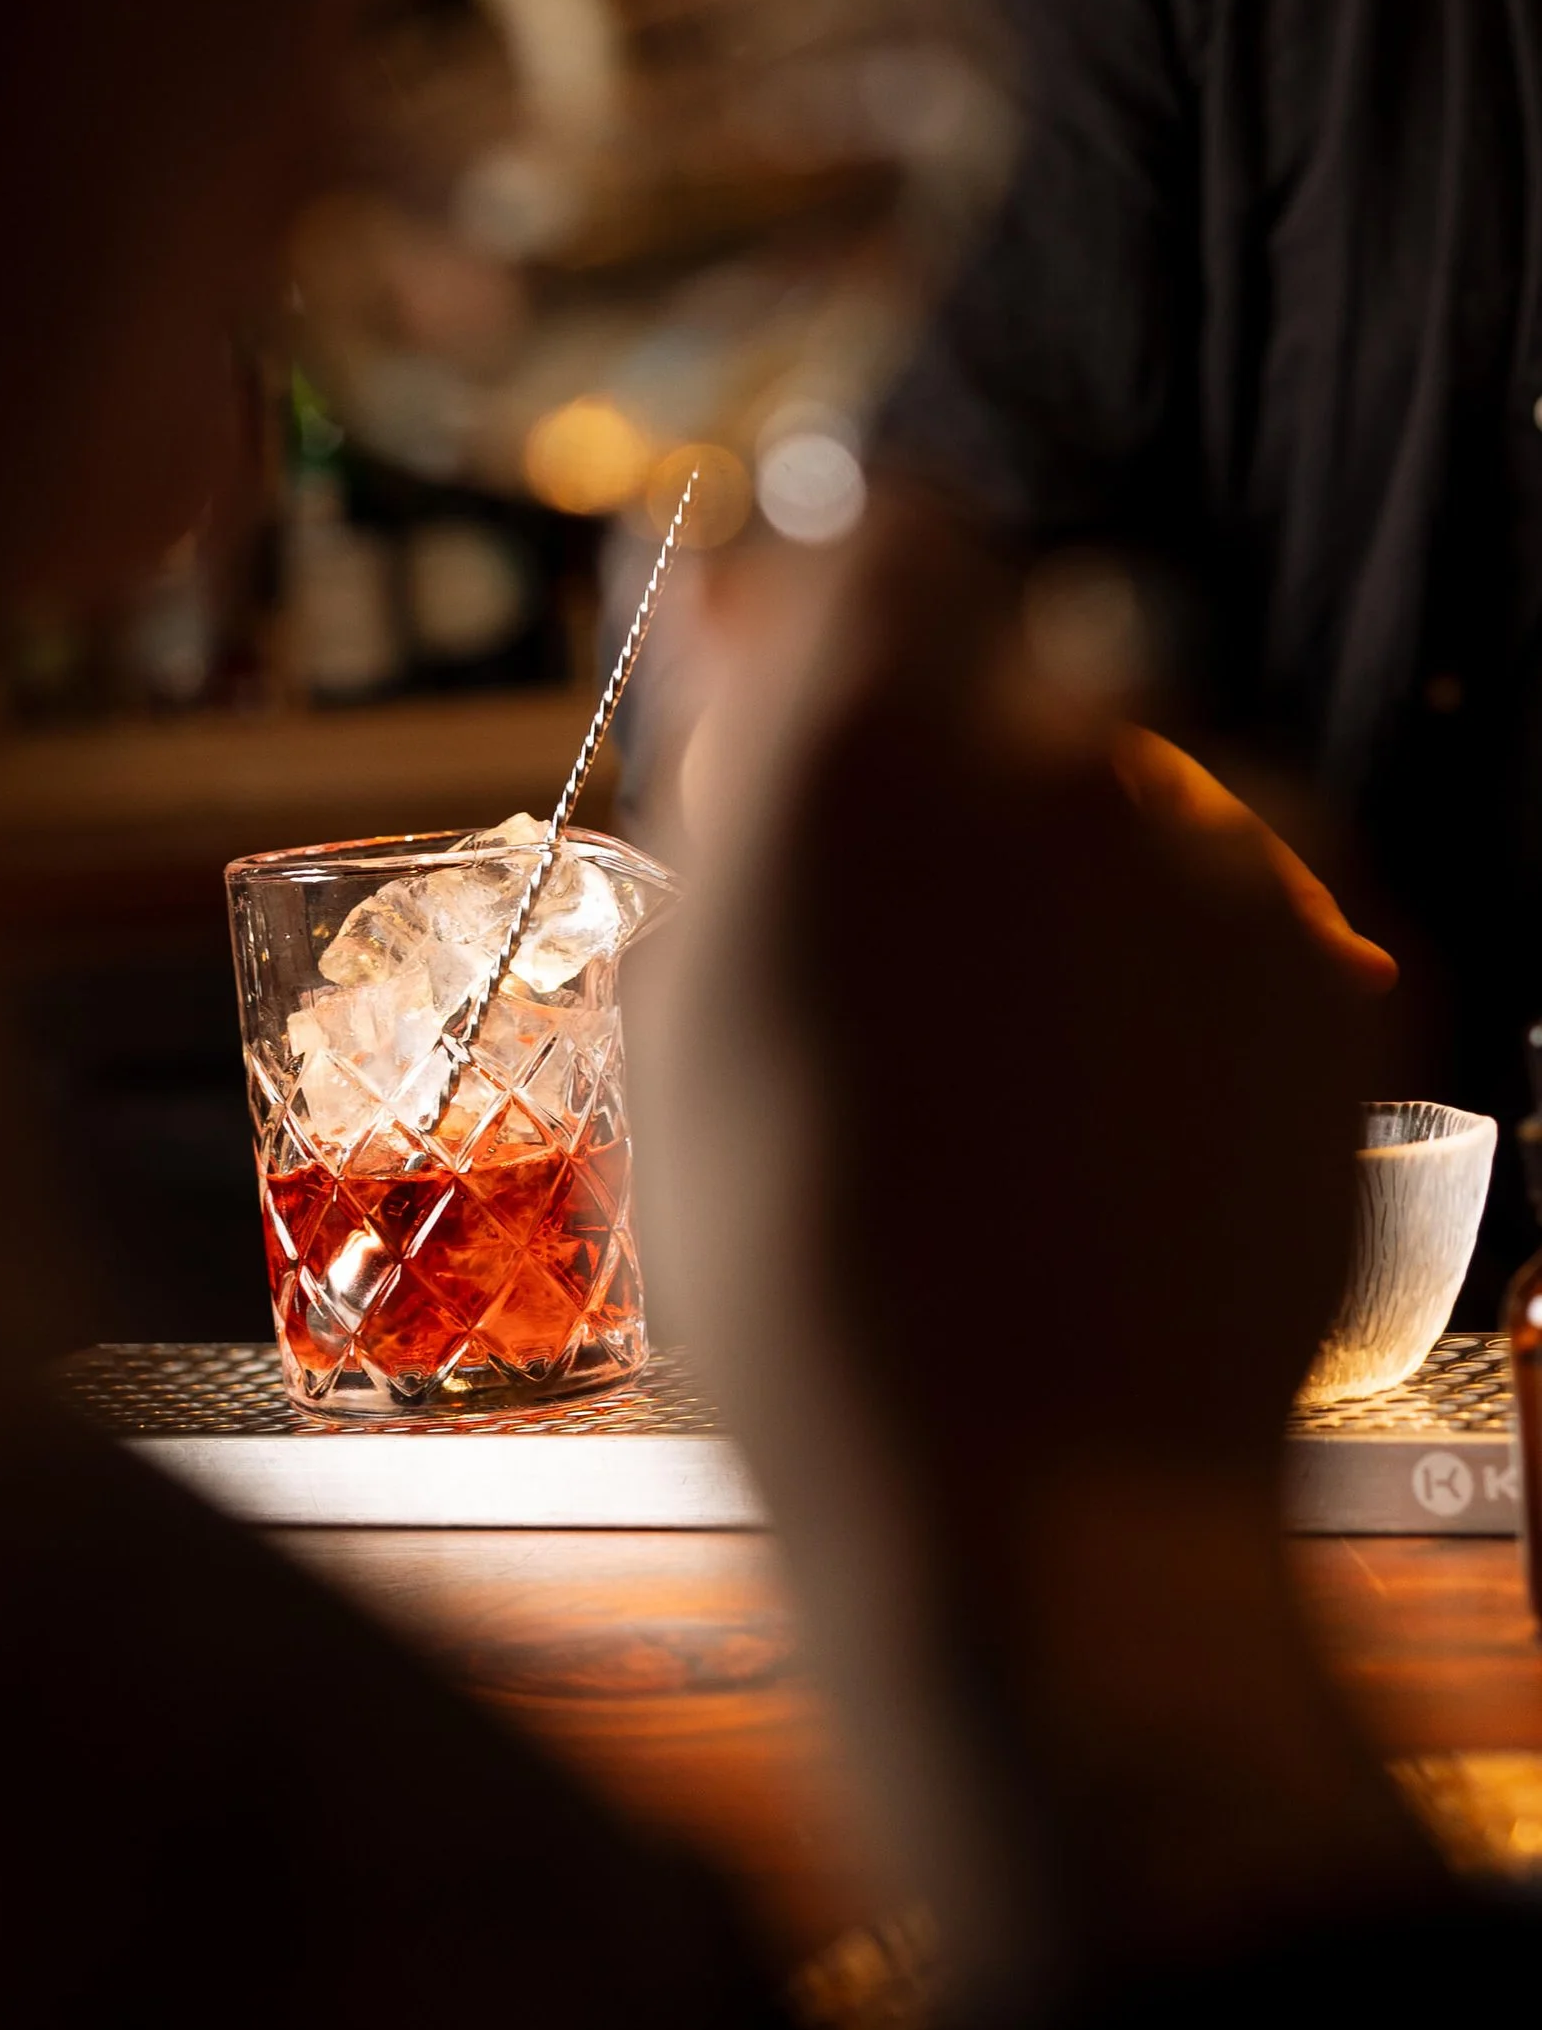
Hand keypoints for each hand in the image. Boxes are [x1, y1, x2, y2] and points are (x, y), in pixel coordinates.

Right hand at [627, 509, 1438, 2029]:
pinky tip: (1136, 1100)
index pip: (886, 523)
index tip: (846, 655)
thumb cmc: (798, 1284)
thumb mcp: (690, 1021)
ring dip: (1113, 841)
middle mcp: (1057, 755)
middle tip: (950, 880)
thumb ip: (730, 791)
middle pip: (1058, 626)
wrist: (1035, 1506)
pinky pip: (1269, 888)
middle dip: (1013, 711)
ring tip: (1047, 1042)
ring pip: (1175, 766)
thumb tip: (742, 617)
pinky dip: (1208, 951)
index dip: (864, 584)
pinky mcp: (1338, 963)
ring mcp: (1224, 857)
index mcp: (855, 752)